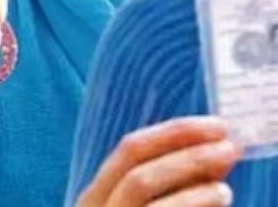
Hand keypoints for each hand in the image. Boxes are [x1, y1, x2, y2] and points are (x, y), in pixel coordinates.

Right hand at [76, 117, 240, 206]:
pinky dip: (192, 203)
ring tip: (226, 180)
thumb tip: (212, 153)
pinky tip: (220, 196)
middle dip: (184, 150)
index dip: (173, 133)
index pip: (129, 150)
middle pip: (134, 166)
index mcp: (96, 196)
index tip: (214, 125)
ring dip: (187, 176)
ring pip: (139, 186)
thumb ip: (170, 187)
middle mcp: (96, 206)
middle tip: (228, 143)